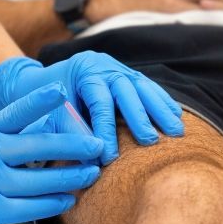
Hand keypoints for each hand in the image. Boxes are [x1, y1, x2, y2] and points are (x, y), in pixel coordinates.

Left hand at [0, 52, 183, 165]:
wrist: (45, 80)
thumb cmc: (47, 101)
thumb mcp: (52, 114)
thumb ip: (70, 132)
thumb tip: (90, 158)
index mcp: (84, 71)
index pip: (99, 102)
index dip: (106, 130)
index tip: (110, 157)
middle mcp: (104, 65)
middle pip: (127, 90)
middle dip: (140, 117)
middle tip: (151, 142)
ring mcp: (118, 67)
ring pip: (143, 86)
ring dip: (160, 109)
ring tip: (176, 131)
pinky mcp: (128, 74)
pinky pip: (148, 87)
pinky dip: (162, 101)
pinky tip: (176, 116)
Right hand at [0, 83, 102, 223]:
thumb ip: (1, 138)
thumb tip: (40, 134)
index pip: (15, 112)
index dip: (39, 101)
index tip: (61, 91)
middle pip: (37, 144)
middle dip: (73, 144)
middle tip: (98, 144)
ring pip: (38, 178)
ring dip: (69, 176)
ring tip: (92, 173)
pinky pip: (28, 207)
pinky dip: (52, 202)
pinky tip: (68, 199)